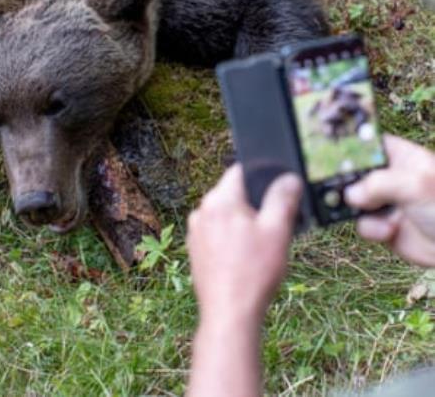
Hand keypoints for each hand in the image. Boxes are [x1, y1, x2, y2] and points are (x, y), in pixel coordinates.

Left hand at [186, 165, 301, 323]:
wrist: (229, 313)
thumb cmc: (253, 272)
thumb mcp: (277, 231)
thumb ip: (282, 199)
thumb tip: (288, 178)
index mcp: (219, 200)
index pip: (239, 171)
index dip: (261, 177)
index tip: (276, 190)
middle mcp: (202, 211)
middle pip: (232, 193)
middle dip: (253, 204)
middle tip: (273, 225)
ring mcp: (195, 231)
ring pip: (225, 215)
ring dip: (242, 222)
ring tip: (260, 247)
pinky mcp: (195, 249)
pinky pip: (216, 233)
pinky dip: (231, 238)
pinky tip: (245, 258)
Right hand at [345, 135, 434, 266]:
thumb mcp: (415, 185)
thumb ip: (378, 184)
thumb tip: (350, 195)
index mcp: (400, 156)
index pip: (367, 143)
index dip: (347, 145)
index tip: (326, 151)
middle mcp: (388, 176)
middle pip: (352, 172)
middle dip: (343, 182)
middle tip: (332, 186)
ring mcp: (384, 201)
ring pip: (352, 200)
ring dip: (357, 209)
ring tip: (367, 213)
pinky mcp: (382, 224)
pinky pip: (362, 224)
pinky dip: (371, 229)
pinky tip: (389, 231)